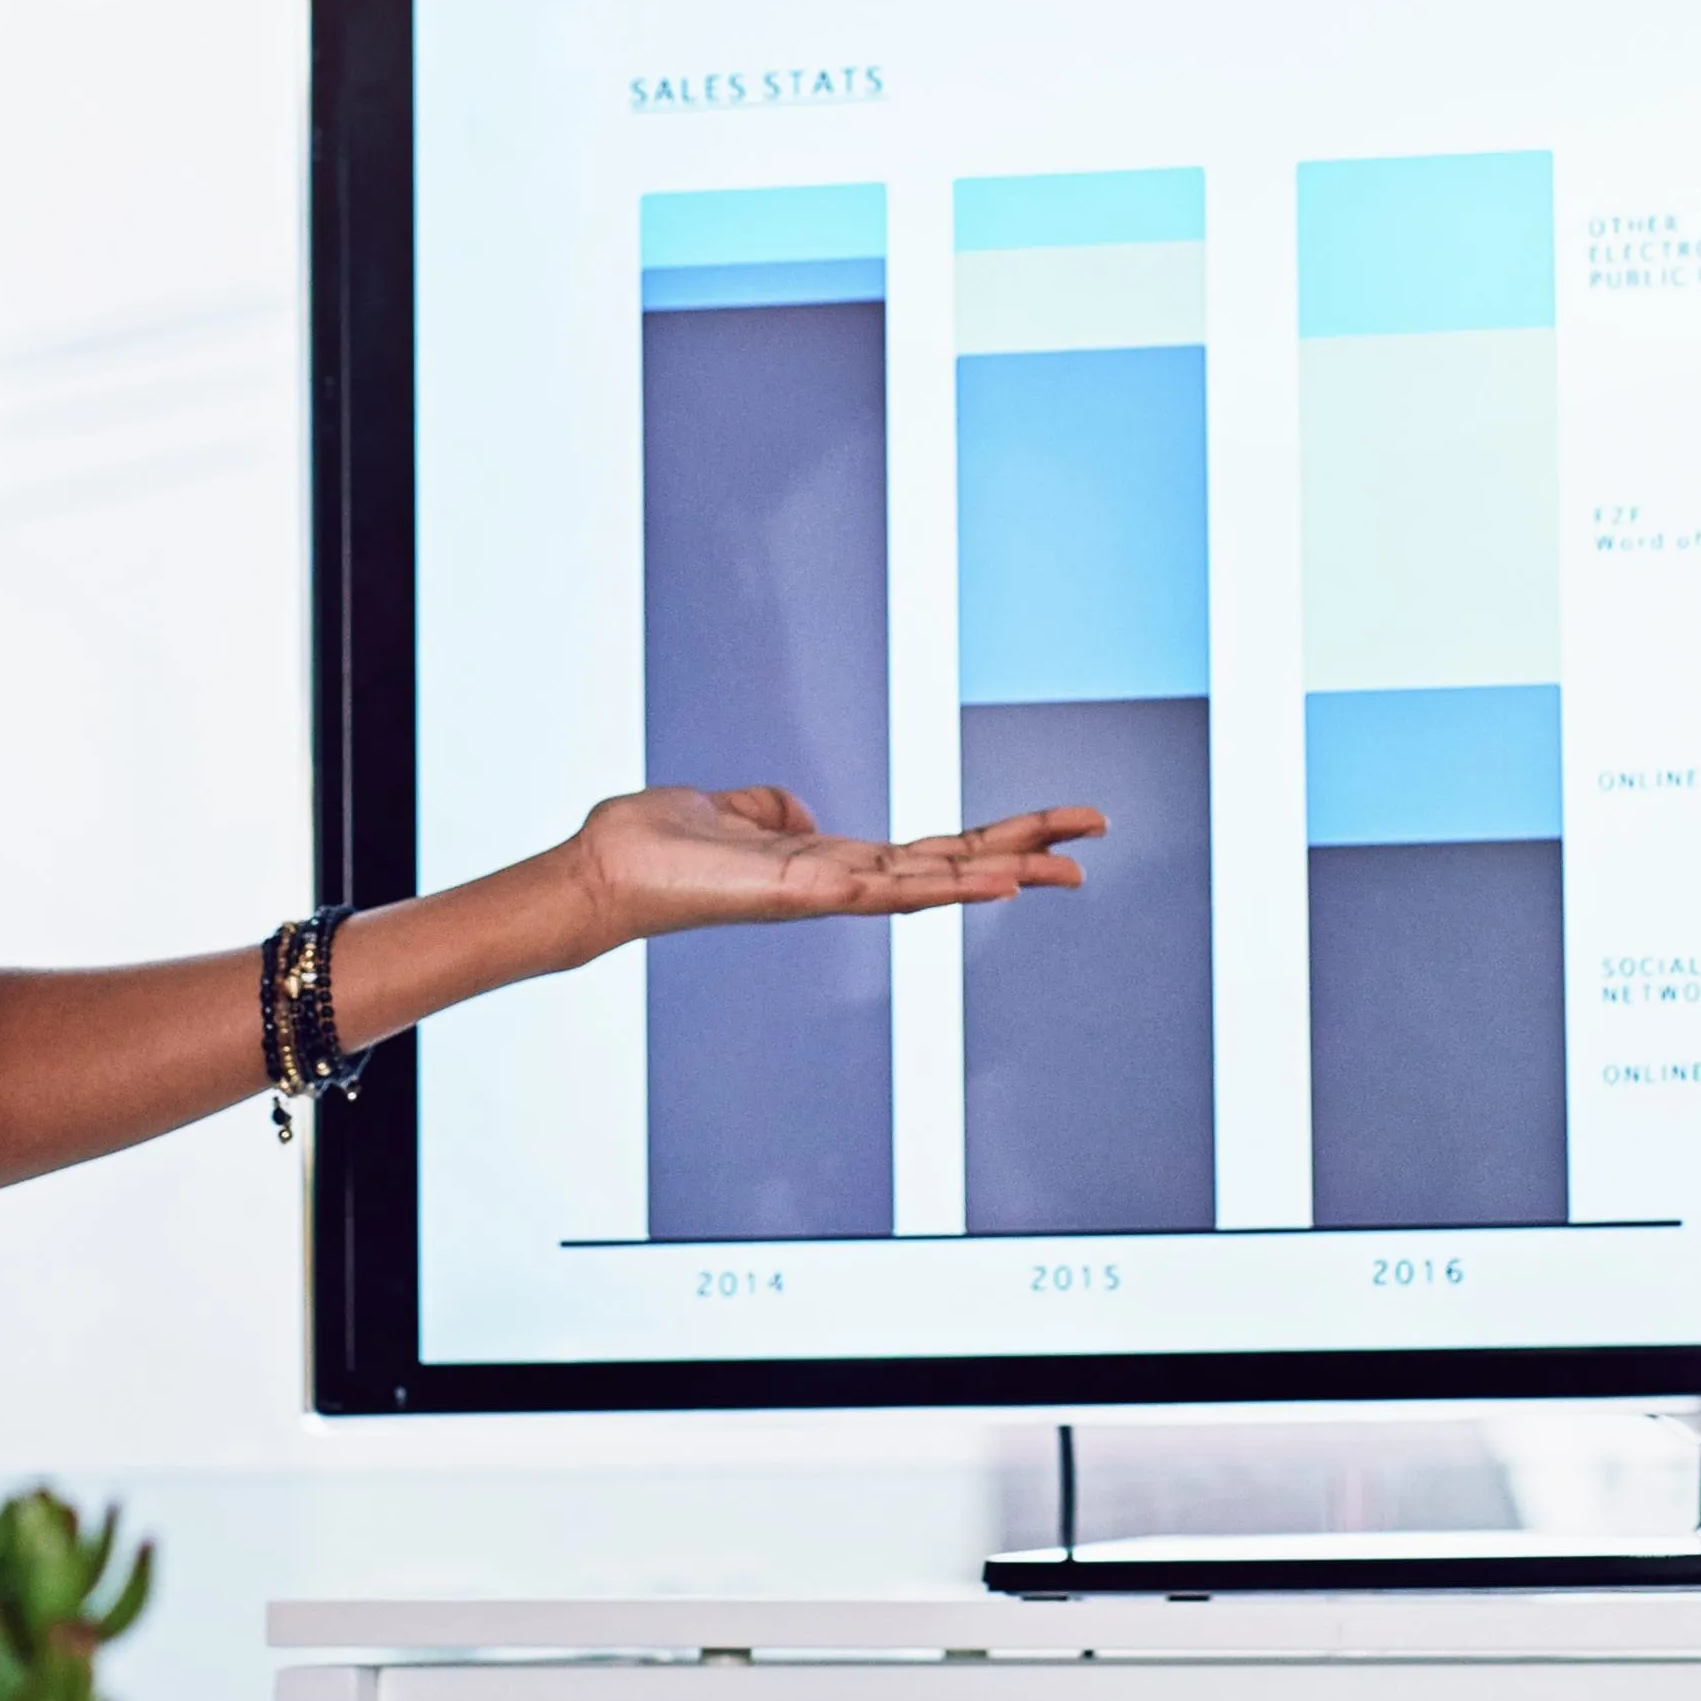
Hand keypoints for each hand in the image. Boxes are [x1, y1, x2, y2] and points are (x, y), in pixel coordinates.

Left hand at [561, 785, 1101, 945]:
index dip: (992, 840)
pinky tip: (998, 883)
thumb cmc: (654, 846)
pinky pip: (891, 892)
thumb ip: (768, 807)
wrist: (601, 872)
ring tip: (1071, 864)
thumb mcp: (726, 808)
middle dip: (1027, 849)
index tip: (1054, 827)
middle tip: (1099, 832)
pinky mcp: (806, 892)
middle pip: (952, 865)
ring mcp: (828, 893)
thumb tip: (796, 811)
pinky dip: (948, 887)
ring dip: (1006, 869)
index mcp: (831, 863)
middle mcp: (840, 884)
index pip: (929, 852)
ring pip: (936, 881)